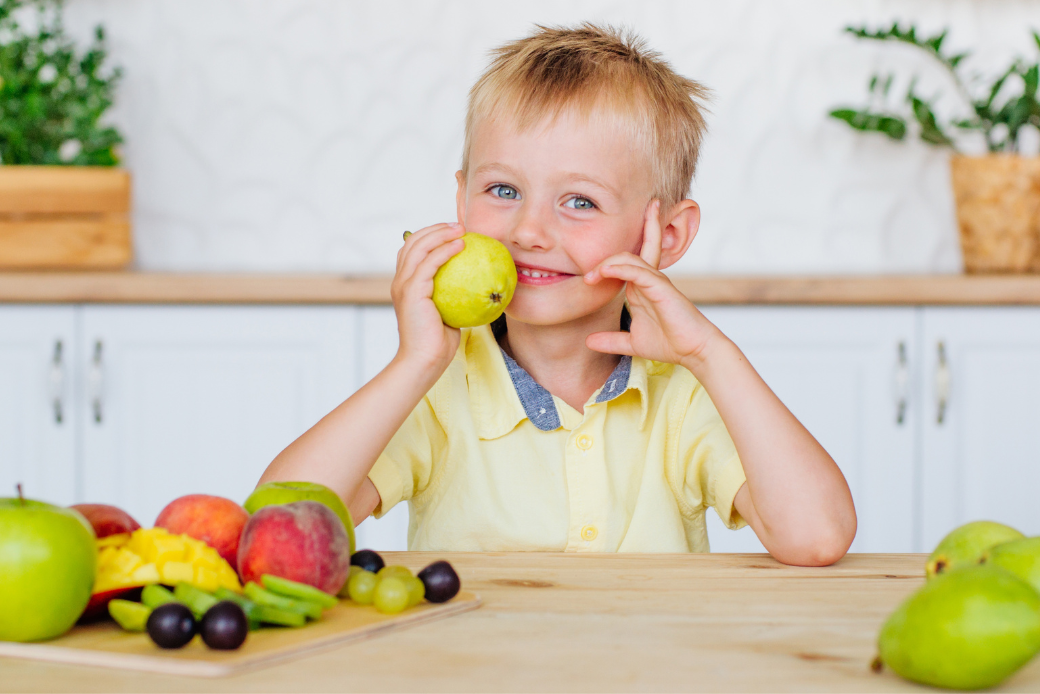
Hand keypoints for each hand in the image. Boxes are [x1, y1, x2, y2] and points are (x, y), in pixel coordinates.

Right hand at [390, 222, 464, 371]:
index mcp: (405, 285)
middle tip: (458, 225)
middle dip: (435, 228)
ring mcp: (403, 285)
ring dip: (440, 233)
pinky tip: (461, 245)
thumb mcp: (447, 313)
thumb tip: (477, 285)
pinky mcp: (412, 291)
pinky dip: (445, 250)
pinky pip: (430, 262)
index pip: (412, 250)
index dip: (430, 236)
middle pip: (412, 241)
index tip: (453, 232)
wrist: (425, 361)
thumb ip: (453, 296)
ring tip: (461, 229)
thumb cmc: (438, 343)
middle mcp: (400, 281)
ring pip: (419, 246)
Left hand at [583, 201, 721, 369]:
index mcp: (640, 289)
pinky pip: (639, 271)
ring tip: (590, 276)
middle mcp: (647, 281)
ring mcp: (655, 282)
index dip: (602, 268)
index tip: (586, 282)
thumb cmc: (669, 343)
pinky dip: (620, 268)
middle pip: (625, 254)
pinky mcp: (661, 287)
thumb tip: (588, 342)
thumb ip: (611, 340)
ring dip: (607, 262)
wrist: (694, 352)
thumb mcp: (632, 343)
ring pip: (630, 258)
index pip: (621, 266)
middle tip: (586, 277)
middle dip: (604, 257)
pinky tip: (605, 271)